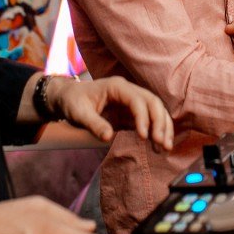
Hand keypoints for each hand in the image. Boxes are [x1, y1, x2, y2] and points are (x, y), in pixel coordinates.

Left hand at [50, 76, 172, 152]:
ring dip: (163, 127)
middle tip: (161, 143)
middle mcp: (128, 91)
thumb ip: (93, 124)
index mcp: (117, 86)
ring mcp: (132, 101)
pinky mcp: (131, 112)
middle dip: (160, 122)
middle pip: (153, 102)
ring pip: (156, 110)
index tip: (143, 137)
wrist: (68, 98)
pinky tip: (159, 145)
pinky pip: (149, 119)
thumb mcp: (78, 113)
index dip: (143, 117)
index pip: (137, 100)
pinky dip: (157, 130)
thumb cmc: (73, 102)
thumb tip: (108, 137)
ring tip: (165, 147)